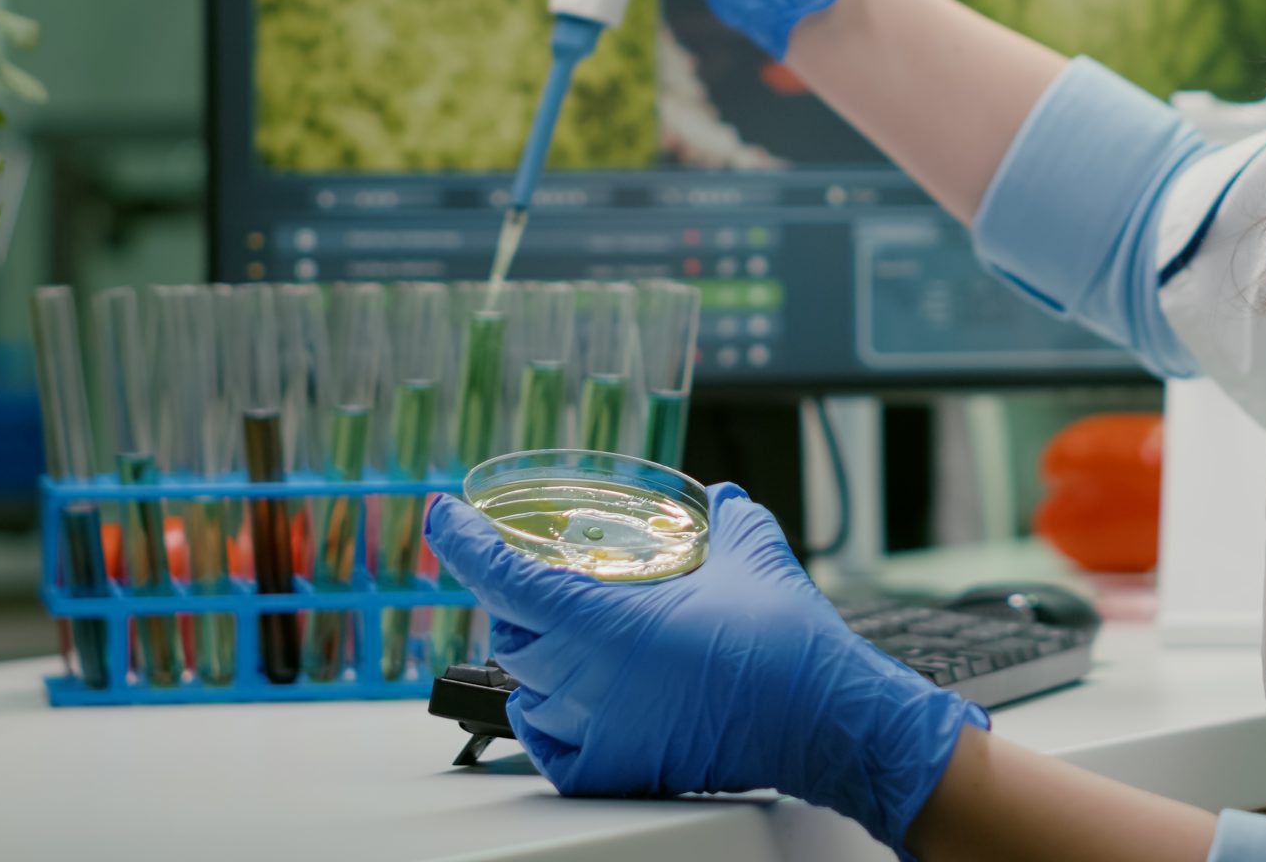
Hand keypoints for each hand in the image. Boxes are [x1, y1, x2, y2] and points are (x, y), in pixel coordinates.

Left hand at [425, 484, 983, 851]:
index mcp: (607, 623)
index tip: (443, 519)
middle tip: (531, 576)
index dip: (464, 543)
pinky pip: (552, 749)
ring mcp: (601, 730)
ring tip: (557, 636)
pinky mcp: (620, 768)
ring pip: (528, 689)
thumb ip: (729, 518)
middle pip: (511, 633)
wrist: (823, 718)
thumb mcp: (753, 553)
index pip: (504, 576)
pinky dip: (545, 722)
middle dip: (511, 600)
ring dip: (532, 659)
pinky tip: (557, 705)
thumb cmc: (785, 645)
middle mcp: (589, 680)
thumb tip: (721, 497)